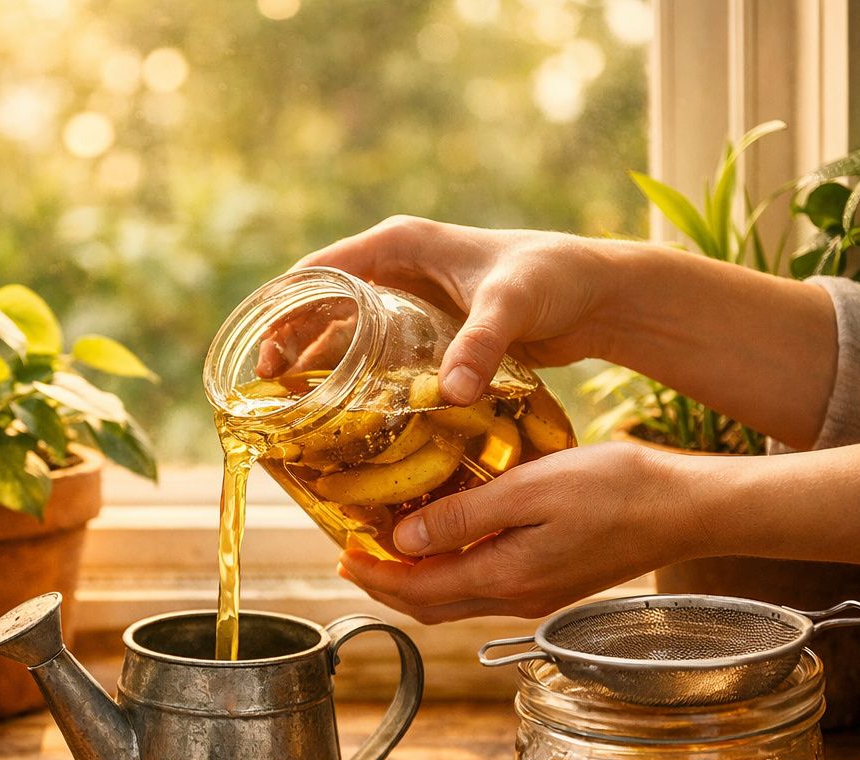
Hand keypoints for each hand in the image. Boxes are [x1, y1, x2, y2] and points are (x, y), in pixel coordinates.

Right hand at [292, 217, 618, 403]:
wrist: (597, 295)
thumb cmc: (554, 279)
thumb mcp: (511, 305)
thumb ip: (480, 345)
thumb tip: (452, 393)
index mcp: (399, 244)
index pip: (319, 272)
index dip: (283, 309)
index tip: (262, 353)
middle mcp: (395, 270)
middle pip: (321, 306)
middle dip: (290, 344)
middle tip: (269, 389)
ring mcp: (409, 302)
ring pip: (344, 333)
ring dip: (317, 366)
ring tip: (294, 408)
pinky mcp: (426, 333)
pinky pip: (375, 355)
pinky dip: (353, 380)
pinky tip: (342, 415)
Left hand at [337, 443, 698, 621]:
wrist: (686, 508)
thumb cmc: (616, 488)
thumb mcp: (530, 489)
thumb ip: (463, 518)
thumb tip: (402, 542)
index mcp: (505, 578)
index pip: (417, 592)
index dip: (373, 576)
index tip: (340, 553)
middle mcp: (516, 599)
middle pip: (430, 606)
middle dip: (384, 585)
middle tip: (350, 555)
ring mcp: (536, 597)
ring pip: (455, 601)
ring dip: (414, 581)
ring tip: (385, 549)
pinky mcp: (552, 585)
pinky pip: (483, 589)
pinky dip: (449, 573)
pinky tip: (444, 543)